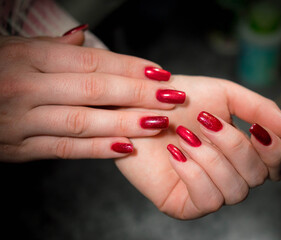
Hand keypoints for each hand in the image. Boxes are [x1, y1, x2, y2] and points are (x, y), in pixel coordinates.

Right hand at [0, 33, 183, 161]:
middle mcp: (26, 87)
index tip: (159, 72)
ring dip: (125, 123)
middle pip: (95, 90)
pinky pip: (65, 149)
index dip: (129, 67)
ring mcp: (22, 121)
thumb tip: (85, 36)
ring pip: (83, 122)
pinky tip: (126, 147)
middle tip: (172, 97)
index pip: (92, 62)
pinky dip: (97, 150)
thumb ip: (53, 47)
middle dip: (138, 94)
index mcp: (29, 57)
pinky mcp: (19, 149)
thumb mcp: (15, 48)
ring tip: (158, 122)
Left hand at [115, 75, 280, 218]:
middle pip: (257, 177)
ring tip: (185, 135)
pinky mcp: (184, 205)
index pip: (277, 165)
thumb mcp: (225, 95)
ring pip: (235, 191)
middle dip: (233, 146)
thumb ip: (262, 110)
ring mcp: (209, 192)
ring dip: (211, 158)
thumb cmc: (179, 100)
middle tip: (205, 121)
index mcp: (243, 151)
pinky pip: (207, 201)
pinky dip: (193, 173)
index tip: (255, 127)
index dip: (273, 150)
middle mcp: (230, 175)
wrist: (138, 106)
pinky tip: (176, 153)